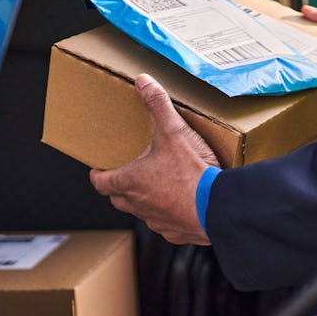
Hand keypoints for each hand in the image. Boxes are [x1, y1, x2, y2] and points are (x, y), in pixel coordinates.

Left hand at [89, 73, 218, 244]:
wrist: (218, 207)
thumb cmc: (191, 173)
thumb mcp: (173, 131)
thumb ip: (157, 104)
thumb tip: (143, 82)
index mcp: (131, 182)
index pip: (101, 182)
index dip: (99, 175)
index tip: (100, 169)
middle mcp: (139, 205)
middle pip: (118, 199)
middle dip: (120, 187)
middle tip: (130, 173)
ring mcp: (157, 221)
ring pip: (142, 212)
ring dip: (146, 200)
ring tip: (160, 185)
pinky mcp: (177, 232)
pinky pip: (166, 224)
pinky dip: (170, 214)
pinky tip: (183, 203)